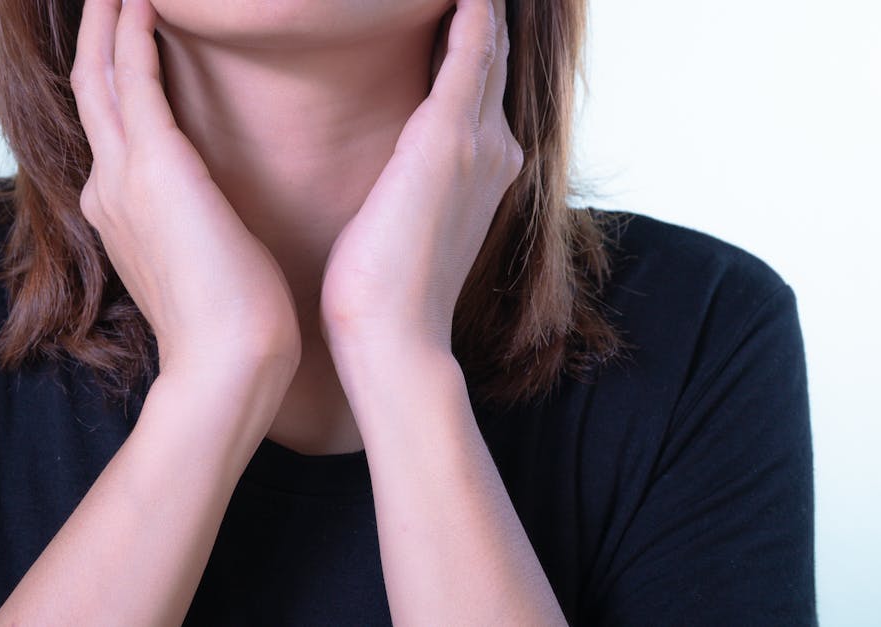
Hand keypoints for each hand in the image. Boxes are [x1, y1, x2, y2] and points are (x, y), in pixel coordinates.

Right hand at [71, 0, 301, 374]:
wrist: (226, 363)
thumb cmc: (230, 322)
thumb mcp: (202, 261)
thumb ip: (192, 227)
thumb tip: (211, 215)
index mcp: (119, 212)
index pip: (109, 127)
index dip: (110, 76)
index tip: (124, 38)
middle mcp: (108, 188)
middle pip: (90, 90)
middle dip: (96, 34)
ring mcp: (123, 176)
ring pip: (100, 74)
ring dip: (108, 21)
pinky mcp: (155, 165)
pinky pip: (133, 77)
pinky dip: (133, 33)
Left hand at [318, 0, 520, 359]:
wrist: (395, 338)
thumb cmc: (385, 292)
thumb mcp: (404, 224)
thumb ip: (411, 187)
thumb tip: (391, 178)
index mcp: (483, 170)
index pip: (481, 86)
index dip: (473, 43)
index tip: (456, 5)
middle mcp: (495, 149)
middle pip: (492, 58)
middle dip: (482, 15)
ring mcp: (479, 142)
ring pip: (486, 47)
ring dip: (478, 9)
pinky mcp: (447, 139)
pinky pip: (468, 51)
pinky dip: (470, 14)